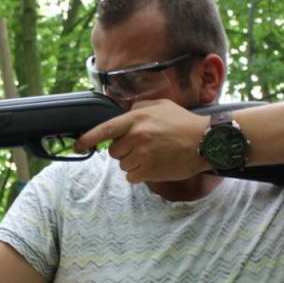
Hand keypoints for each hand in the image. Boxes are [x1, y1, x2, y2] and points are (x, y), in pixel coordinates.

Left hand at [74, 99, 209, 182]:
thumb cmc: (184, 123)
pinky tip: (155, 165)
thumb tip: (125, 111)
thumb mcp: (161, 105)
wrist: (206, 141)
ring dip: (133, 162)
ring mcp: (142, 155)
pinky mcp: (149, 171)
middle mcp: (137, 136)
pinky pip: (132, 177)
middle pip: (114, 151)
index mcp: (136, 118)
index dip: (87, 139)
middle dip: (124, 150)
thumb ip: (139, 107)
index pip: (105, 129)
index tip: (77, 146)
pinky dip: (140, 174)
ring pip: (123, 165)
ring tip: (153, 155)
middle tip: (143, 146)